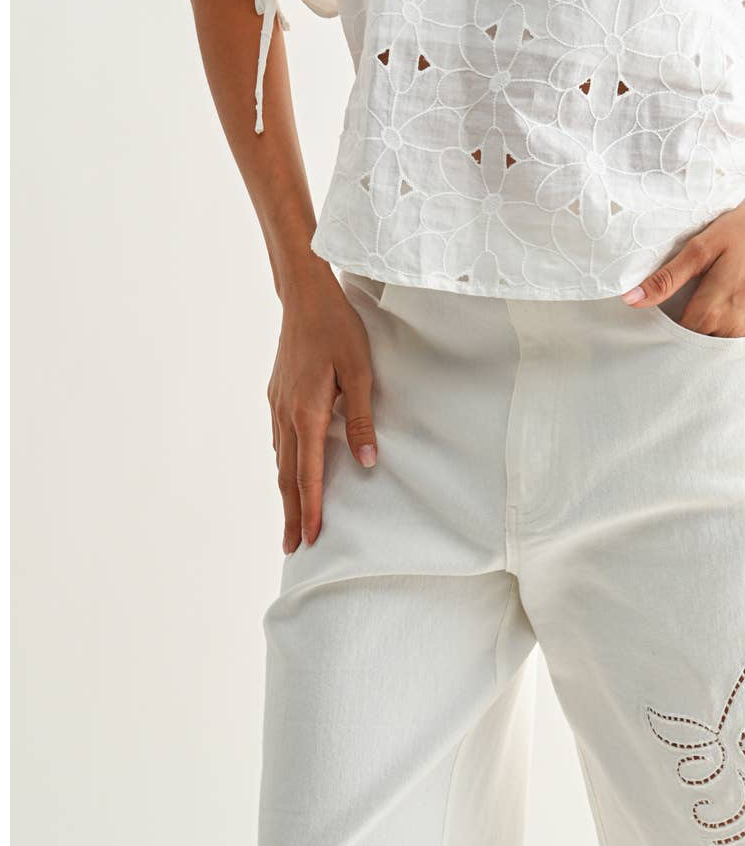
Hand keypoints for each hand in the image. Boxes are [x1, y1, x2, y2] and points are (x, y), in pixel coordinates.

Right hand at [267, 267, 377, 552]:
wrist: (305, 298)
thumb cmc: (337, 330)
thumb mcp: (359, 372)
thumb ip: (360, 419)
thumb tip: (367, 462)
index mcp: (306, 413)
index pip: (308, 473)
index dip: (310, 508)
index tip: (309, 538)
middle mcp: (285, 415)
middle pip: (287, 475)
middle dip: (291, 512)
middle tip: (291, 547)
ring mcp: (277, 404)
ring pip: (280, 459)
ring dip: (286, 491)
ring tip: (292, 517)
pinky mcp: (276, 394)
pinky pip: (278, 439)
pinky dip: (284, 464)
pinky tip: (291, 470)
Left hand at [620, 177, 744, 337]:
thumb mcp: (704, 245)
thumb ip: (668, 278)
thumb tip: (631, 300)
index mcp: (713, 310)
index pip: (681, 334)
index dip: (674, 321)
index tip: (674, 304)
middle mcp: (737, 326)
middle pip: (705, 340)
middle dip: (697, 325)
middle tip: (700, 295)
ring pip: (731, 340)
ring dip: (722, 327)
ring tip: (725, 295)